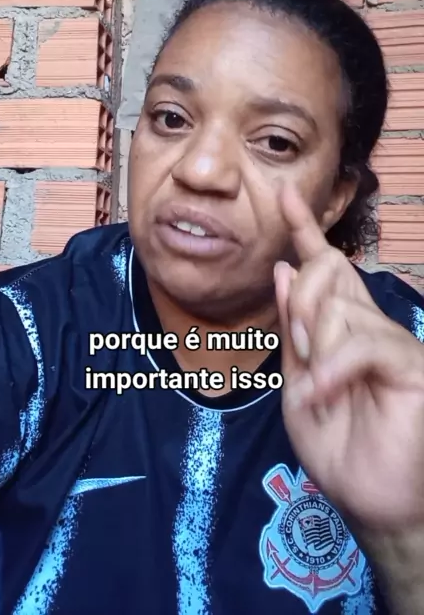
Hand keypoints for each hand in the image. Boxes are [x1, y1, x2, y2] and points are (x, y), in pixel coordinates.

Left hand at [274, 183, 423, 530]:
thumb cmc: (337, 445)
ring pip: (338, 311)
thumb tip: (286, 267)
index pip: (324, 267)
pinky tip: (324, 393)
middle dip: (299, 309)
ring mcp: (393, 341)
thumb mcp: (298, 382)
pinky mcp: (410, 363)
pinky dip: (333, 369)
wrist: (371, 501)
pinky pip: (362, 343)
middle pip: (324, 276)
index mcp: (341, 326)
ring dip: (315, 352)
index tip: (285, 195)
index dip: (304, 231)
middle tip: (300, 358)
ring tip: (318, 394)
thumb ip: (293, 327)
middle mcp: (369, 323)